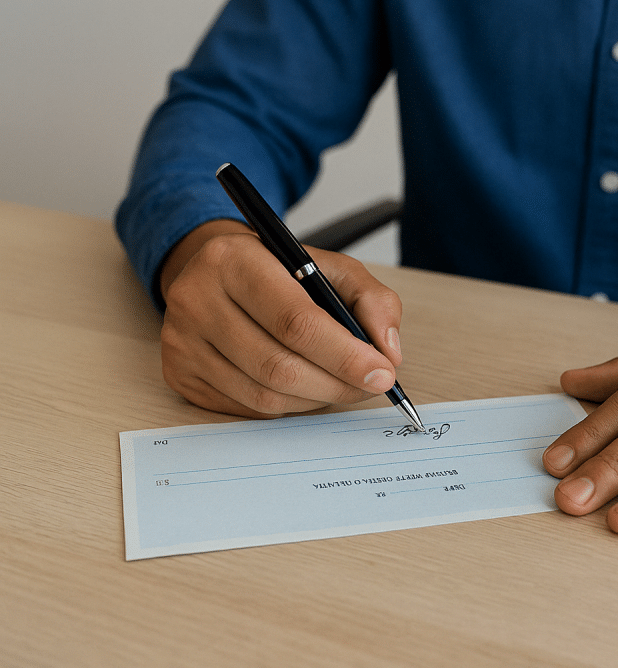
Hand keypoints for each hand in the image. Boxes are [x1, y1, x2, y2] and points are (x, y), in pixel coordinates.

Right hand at [158, 220, 402, 416]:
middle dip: (336, 384)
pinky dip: (288, 406)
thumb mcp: (331, 268)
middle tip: (369, 386)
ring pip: (263, 395)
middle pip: (278, 366)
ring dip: (315, 399)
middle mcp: (196, 298)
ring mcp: (181, 340)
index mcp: (235, 260)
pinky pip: (246, 408)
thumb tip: (388, 352)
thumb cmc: (278, 272)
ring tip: (340, 386)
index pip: (296, 321)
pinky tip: (305, 388)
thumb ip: (372, 301)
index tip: (382, 372)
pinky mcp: (179, 374)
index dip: (345, 355)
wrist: (217, 274)